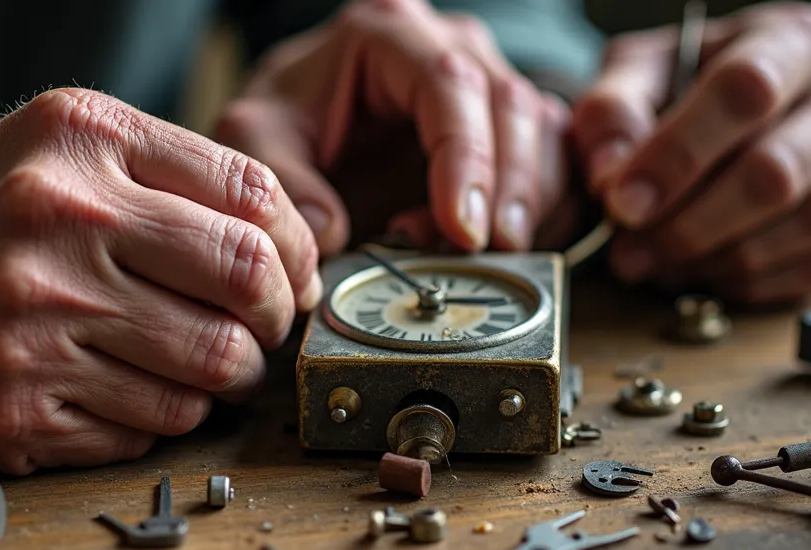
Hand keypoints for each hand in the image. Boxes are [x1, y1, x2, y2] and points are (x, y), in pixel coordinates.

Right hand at [0, 89, 319, 472]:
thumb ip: (169, 176)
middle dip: (278, 316)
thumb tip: (288, 246)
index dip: (297, 246)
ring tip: (203, 363)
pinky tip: (130, 389)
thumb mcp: (53, 148)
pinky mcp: (15, 411)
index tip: (292, 273)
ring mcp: (33, 325)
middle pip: (246, 283)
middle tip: (265, 326)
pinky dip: (162, 414)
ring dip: (228, 377)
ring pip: (210, 370)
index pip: (252, 196)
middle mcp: (57, 225)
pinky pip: (149, 428)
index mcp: (79, 142)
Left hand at [214, 0, 572, 254]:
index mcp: (387, 33)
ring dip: (526, 204)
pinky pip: (555, 163)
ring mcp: (488, 82)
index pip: (449, 82)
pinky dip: (539, 212)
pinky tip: (500, 248)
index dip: (464, 158)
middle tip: (484, 253)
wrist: (301, 129)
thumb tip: (329, 230)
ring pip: (544, 134)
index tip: (460, 228)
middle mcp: (451, 45)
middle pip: (510, 105)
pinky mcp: (509, 128)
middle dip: (507, 189)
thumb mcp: (255, 141)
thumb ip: (283, 180)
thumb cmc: (283, 123)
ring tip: (477, 255)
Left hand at [573, 3, 810, 303]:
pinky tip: (695, 270)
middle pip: (774, 173)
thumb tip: (611, 177)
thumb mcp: (635, 76)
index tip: (622, 201)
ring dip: (713, 259)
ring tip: (653, 260)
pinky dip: (744, 282)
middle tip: (626, 250)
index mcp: (792, 44)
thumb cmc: (680, 90)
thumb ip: (612, 112)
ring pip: (800, 227)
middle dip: (687, 224)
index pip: (744, 91)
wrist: (719, 122)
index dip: (678, 154)